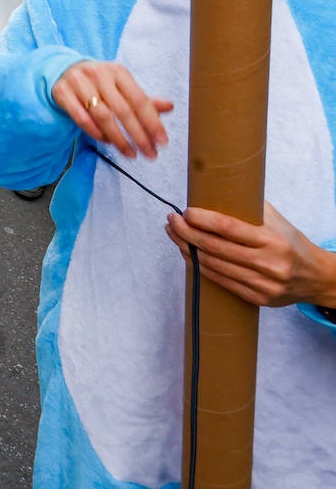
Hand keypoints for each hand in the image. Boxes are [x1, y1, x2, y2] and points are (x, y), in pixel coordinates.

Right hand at [51, 61, 172, 159]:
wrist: (62, 71)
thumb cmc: (97, 83)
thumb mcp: (120, 87)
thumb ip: (142, 99)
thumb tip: (169, 106)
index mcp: (118, 71)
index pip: (139, 99)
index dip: (152, 122)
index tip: (162, 142)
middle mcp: (99, 74)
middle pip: (122, 110)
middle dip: (138, 135)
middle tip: (149, 153)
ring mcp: (78, 82)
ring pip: (102, 116)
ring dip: (118, 138)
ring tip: (130, 153)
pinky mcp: (62, 92)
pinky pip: (81, 117)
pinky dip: (95, 132)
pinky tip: (106, 142)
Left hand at [166, 202, 335, 307]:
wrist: (317, 278)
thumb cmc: (291, 243)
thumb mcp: (277, 221)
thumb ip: (251, 208)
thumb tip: (217, 190)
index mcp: (273, 240)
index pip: (229, 228)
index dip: (203, 220)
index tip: (186, 212)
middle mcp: (268, 264)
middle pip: (214, 248)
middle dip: (187, 233)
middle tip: (172, 221)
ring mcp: (262, 284)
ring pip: (213, 266)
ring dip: (187, 249)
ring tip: (175, 234)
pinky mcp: (256, 298)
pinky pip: (219, 281)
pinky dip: (199, 266)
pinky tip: (189, 254)